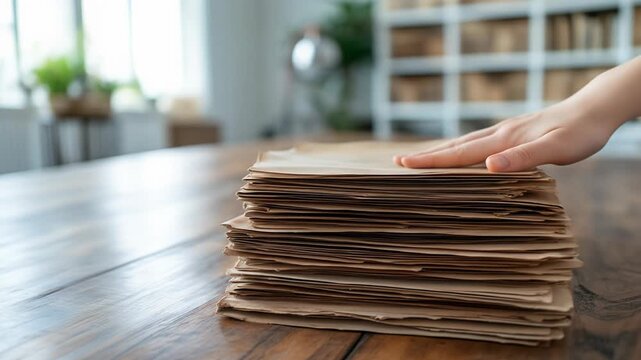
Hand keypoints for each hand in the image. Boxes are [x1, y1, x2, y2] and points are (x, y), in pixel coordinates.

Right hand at [393, 101, 617, 171]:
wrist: (595, 109)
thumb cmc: (579, 132)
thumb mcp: (556, 148)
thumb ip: (523, 157)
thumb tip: (489, 166)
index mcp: (504, 140)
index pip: (460, 153)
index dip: (431, 160)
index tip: (404, 164)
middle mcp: (499, 133)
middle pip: (455, 146)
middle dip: (426, 155)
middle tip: (398, 162)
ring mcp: (505, 131)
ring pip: (465, 142)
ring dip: (440, 151)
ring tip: (420, 157)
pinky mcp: (513, 131)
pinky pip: (478, 141)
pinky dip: (460, 148)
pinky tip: (462, 152)